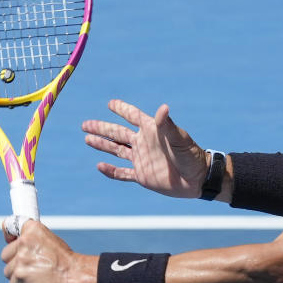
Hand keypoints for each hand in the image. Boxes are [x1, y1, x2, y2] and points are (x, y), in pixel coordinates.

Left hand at [1, 220, 93, 282]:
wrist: (76, 275)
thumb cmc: (66, 261)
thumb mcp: (51, 241)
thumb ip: (34, 241)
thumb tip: (19, 248)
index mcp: (32, 229)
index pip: (9, 225)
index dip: (8, 235)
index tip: (11, 241)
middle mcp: (23, 242)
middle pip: (6, 255)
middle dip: (14, 262)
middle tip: (31, 266)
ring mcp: (20, 260)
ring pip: (8, 272)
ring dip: (18, 277)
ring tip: (35, 278)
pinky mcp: (19, 277)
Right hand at [81, 100, 208, 197]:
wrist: (197, 179)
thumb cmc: (190, 155)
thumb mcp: (178, 139)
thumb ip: (167, 125)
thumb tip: (163, 107)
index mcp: (151, 131)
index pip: (133, 116)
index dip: (122, 109)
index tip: (110, 103)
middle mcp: (143, 144)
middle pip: (117, 133)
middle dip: (102, 128)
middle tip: (85, 124)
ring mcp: (141, 160)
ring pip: (116, 151)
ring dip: (102, 145)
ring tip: (87, 139)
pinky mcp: (142, 176)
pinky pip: (122, 173)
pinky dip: (111, 171)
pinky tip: (100, 166)